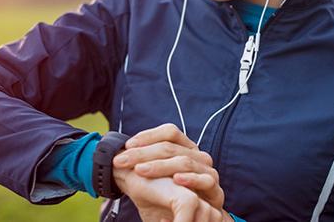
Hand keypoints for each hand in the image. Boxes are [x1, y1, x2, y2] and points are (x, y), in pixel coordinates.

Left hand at [113, 123, 227, 217]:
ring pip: (186, 161)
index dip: (148, 135)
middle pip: (171, 147)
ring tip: (140, 170)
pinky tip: (176, 180)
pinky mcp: (216, 192)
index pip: (170, 132)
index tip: (128, 145)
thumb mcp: (155, 181)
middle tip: (122, 161)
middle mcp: (198, 157)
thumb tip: (118, 155)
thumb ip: (143, 166)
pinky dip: (191, 179)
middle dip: (143, 153)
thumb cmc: (172, 200)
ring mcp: (208, 173)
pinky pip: (206, 180)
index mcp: (186, 150)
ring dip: (161, 165)